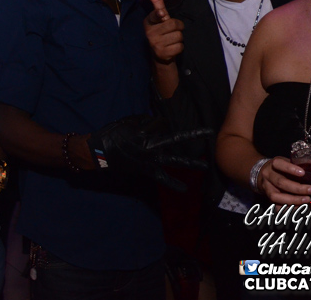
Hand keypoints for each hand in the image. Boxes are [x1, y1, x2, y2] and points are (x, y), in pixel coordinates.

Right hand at [86, 114, 210, 191]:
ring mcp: (150, 159)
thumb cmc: (114, 133)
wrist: (100, 151)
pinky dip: (173, 183)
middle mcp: (151, 145)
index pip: (163, 125)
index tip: (162, 124)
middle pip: (175, 140)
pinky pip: (162, 178)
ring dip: (190, 163)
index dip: (162, 123)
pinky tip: (185, 189)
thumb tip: (159, 125)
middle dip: (193, 137)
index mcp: (145, 132)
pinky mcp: (146, 170)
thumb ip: (145, 122)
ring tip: (205, 166)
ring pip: (174, 160)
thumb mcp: (128, 121)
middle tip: (210, 134)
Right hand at [144, 0, 184, 63]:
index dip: (160, 14)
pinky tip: (172, 48)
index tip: (162, 14)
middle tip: (172, 31)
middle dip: (178, 27)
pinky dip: (179, 47)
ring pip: (179, 35)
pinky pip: (180, 46)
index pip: (155, 15)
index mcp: (148, 22)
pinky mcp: (162, 54)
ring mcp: (155, 44)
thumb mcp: (159, 17)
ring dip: (179, 38)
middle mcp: (149, 33)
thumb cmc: (161, 31)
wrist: (160, 55)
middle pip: (174, 24)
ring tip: (171, 40)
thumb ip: (157, 3)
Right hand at [258, 157, 310, 204]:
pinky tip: (299, 208)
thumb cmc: (281, 169)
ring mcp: (266, 188)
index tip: (303, 173)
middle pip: (280, 182)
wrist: (262, 175)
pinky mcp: (268, 199)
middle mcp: (268, 176)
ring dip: (293, 200)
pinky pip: (276, 206)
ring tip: (307, 200)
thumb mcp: (287, 162)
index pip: (279, 164)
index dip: (290, 168)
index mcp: (274, 164)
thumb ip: (301, 165)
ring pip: (276, 196)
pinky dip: (288, 209)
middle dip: (297, 188)